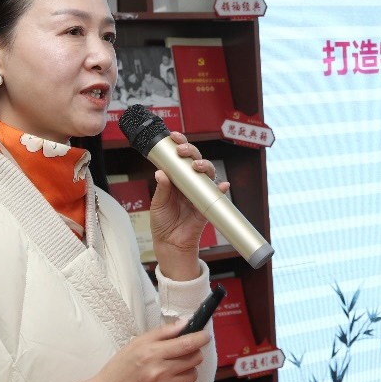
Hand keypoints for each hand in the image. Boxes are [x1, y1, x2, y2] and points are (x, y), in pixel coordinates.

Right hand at [48, 321, 209, 381]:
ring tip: (170, 370)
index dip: (201, 338)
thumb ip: (162, 333)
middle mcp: (160, 372)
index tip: (205, 336)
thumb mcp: (136, 344)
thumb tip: (185, 324)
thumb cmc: (118, 370)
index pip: (187, 344)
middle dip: (193, 354)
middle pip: (194, 359)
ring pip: (192, 376)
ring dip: (186, 371)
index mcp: (153, 353)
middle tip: (182, 353)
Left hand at [149, 131, 228, 257]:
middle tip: (182, 151)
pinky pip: (217, 195)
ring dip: (204, 166)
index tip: (175, 137)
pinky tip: (222, 185)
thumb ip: (162, 189)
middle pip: (195, 161)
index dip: (179, 145)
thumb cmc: (163, 222)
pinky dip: (221, 189)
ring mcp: (199, 192)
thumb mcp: (157, 204)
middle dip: (191, 152)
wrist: (170, 244)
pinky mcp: (207, 205)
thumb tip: (162, 172)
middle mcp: (189, 183)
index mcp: (176, 179)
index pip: (179, 158)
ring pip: (207, 174)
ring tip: (196, 166)